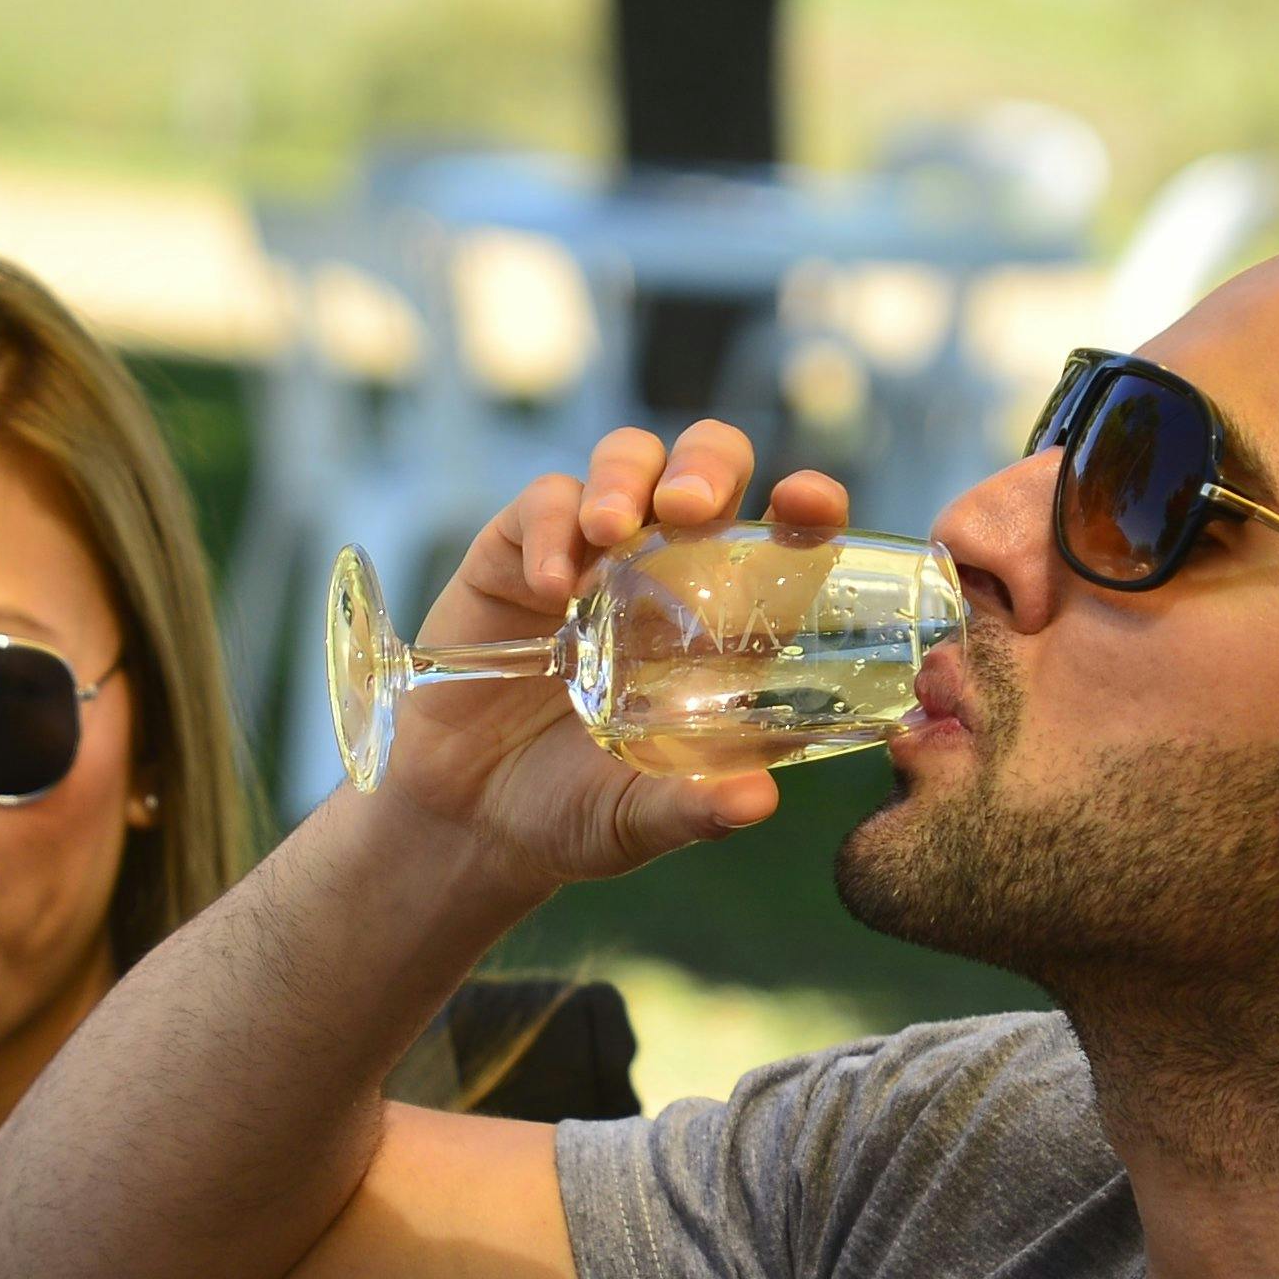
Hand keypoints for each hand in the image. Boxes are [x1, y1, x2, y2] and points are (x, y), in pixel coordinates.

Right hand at [387, 420, 856, 884]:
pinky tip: (550, 584)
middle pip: (706, 466)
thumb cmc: (575, 810)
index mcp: (722, 621)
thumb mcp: (641, 818)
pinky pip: (543, 504)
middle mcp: (665, 569)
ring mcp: (590, 554)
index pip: (781, 536)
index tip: (811, 503)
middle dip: (707, 464)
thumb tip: (756, 799)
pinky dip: (549, 528)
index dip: (808, 504)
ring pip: (627, 460)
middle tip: (690, 507)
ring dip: (625, 477)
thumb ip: (693, 809)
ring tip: (610, 528)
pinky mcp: (516, 555)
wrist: (467, 818)